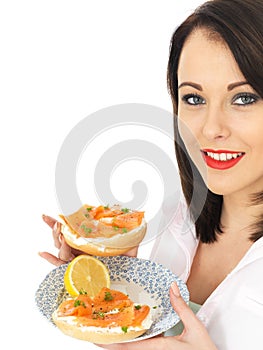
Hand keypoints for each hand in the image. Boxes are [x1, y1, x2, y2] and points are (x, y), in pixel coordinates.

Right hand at [39, 215, 138, 265]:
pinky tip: (41, 252)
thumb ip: (131, 234)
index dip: (64, 220)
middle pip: (63, 238)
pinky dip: (50, 259)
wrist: (127, 281)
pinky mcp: (75, 271)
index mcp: (90, 241)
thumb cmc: (126, 263)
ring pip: (61, 249)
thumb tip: (139, 219)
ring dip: (58, 240)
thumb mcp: (129, 245)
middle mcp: (81, 249)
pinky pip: (59, 265)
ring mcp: (77, 259)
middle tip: (58, 224)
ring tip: (61, 234)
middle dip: (57, 229)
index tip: (58, 212)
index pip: (73, 229)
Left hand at [97, 282, 216, 349]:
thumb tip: (172, 288)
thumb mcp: (195, 328)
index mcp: (158, 348)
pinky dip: (129, 343)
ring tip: (105, 331)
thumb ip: (181, 308)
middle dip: (107, 341)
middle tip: (93, 331)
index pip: (127, 346)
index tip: (95, 335)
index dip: (109, 341)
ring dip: (117, 342)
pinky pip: (139, 349)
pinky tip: (128, 335)